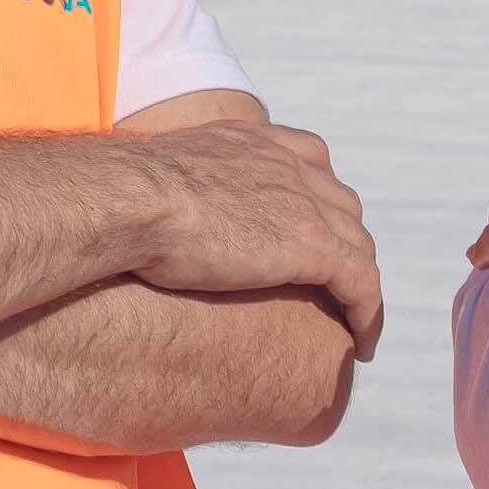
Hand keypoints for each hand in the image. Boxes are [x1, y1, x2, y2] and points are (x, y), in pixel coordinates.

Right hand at [128, 118, 386, 359]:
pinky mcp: (315, 247)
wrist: (129, 200)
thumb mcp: (153, 174)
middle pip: (341, 207)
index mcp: (256, 141)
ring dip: (361, 287)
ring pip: (359, 249)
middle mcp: (291, 165)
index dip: (316, 202)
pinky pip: (362, 285)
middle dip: (343, 244)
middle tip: (334, 288)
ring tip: (355, 324)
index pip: (310, 163)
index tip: (311, 232)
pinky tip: (363, 347)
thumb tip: (140, 210)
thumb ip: (169, 185)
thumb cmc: (120, 196)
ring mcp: (308, 204)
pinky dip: (368, 316)